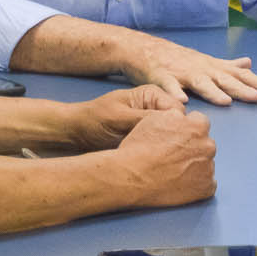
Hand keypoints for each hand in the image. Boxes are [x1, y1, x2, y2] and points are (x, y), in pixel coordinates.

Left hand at [64, 85, 182, 149]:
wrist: (77, 133)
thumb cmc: (94, 120)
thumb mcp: (119, 118)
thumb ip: (145, 119)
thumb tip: (172, 124)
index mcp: (153, 94)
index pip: (178, 112)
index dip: (176, 128)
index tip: (164, 143)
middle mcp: (157, 107)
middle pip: (179, 124)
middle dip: (173, 138)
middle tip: (157, 153)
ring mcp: (154, 123)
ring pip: (173, 137)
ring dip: (166, 148)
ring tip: (153, 158)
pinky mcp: (150, 138)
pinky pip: (163, 146)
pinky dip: (160, 154)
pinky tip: (152, 161)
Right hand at [111, 109, 216, 207]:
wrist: (130, 178)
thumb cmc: (138, 148)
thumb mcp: (155, 118)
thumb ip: (175, 116)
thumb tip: (182, 119)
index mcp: (198, 126)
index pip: (200, 123)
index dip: (186, 130)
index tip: (176, 139)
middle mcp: (208, 146)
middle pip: (204, 144)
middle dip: (193, 148)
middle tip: (172, 157)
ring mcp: (209, 168)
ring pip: (205, 164)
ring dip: (194, 166)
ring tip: (172, 172)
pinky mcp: (205, 188)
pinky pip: (207, 184)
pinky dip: (196, 185)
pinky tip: (179, 185)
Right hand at [123, 35, 256, 106]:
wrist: (148, 51)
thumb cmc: (181, 59)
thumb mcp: (208, 61)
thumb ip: (229, 66)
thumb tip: (250, 63)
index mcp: (215, 68)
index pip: (242, 77)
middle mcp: (203, 70)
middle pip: (225, 80)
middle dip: (242, 89)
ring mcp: (183, 74)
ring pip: (200, 83)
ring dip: (213, 92)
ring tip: (225, 102)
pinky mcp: (163, 79)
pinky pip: (169, 87)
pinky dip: (174, 94)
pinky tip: (181, 103)